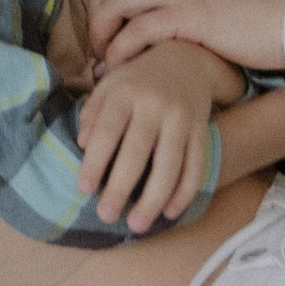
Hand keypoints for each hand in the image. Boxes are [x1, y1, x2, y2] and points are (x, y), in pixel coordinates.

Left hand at [75, 43, 226, 231]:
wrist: (186, 60)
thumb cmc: (138, 80)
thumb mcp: (110, 85)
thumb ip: (93, 112)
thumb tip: (82, 143)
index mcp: (126, 92)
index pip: (108, 130)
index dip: (95, 161)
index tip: (83, 189)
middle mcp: (155, 104)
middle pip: (138, 151)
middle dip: (120, 188)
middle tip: (106, 216)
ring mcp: (182, 118)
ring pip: (170, 164)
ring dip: (154, 199)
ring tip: (137, 225)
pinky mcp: (201, 131)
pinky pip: (195, 166)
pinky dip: (185, 193)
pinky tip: (170, 212)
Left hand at [86, 0, 284, 77]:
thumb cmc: (273, 16)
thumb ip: (200, 2)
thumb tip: (180, 28)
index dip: (106, 3)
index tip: (106, 35)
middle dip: (95, 17)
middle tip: (99, 52)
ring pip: (116, 2)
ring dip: (101, 34)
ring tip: (106, 65)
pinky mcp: (192, 15)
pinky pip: (138, 30)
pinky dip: (121, 51)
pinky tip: (122, 70)